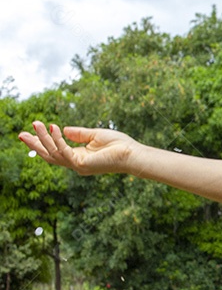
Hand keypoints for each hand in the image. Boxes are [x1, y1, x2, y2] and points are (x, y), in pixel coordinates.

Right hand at [18, 122, 136, 175]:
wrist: (133, 153)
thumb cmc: (119, 145)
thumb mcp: (95, 135)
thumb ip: (79, 134)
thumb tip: (63, 129)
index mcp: (78, 157)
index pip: (55, 151)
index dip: (42, 143)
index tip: (30, 132)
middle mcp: (76, 163)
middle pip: (49, 155)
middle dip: (35, 144)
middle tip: (21, 133)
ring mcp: (78, 165)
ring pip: (53, 153)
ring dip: (43, 138)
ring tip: (36, 123)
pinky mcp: (82, 164)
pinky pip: (64, 151)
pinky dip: (57, 140)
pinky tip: (54, 127)